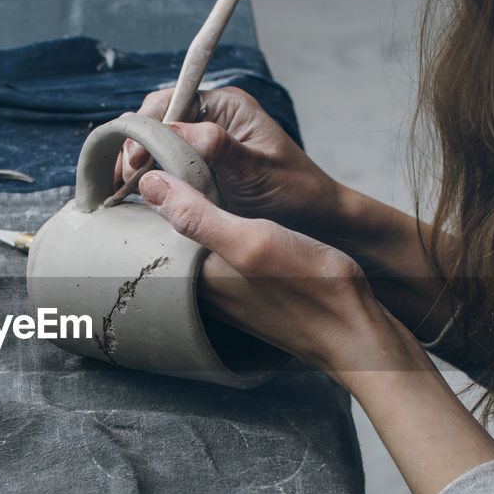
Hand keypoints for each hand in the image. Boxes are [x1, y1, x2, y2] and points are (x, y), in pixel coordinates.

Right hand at [115, 87, 342, 236]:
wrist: (316, 219)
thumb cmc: (293, 191)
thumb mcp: (255, 171)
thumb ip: (216, 148)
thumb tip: (172, 129)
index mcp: (226, 106)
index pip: (170, 101)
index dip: (145, 128)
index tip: (136, 160)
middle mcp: (212, 118)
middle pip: (157, 120)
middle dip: (135, 146)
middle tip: (124, 178)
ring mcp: (205, 143)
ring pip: (157, 143)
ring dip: (137, 163)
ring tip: (122, 188)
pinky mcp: (202, 167)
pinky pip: (166, 164)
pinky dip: (149, 177)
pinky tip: (135, 193)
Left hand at [138, 168, 493, 493]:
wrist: (354, 331)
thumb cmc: (309, 284)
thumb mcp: (250, 239)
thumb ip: (196, 214)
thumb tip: (148, 183)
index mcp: (195, 279)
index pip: (148, 235)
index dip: (142, 197)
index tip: (140, 162)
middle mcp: (203, 291)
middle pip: (166, 244)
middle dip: (158, 209)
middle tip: (159, 165)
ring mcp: (226, 295)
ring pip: (190, 251)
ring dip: (186, 219)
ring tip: (185, 180)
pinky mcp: (248, 294)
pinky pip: (215, 260)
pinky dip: (212, 235)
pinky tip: (226, 215)